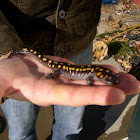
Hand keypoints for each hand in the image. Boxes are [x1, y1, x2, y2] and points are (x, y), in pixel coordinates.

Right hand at [0, 54, 138, 106]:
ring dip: (110, 79)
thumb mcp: (0, 83)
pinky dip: (98, 70)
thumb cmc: (3, 74)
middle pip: (87, 89)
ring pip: (89, 79)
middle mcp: (59, 87)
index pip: (70, 96)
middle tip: (134, 86)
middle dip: (111, 88)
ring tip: (130, 79)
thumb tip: (0, 94)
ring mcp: (64, 78)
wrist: (11, 67)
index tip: (116, 95)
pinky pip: (84, 70)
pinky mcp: (65, 69)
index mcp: (43, 93)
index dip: (92, 96)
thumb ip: (1, 89)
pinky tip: (113, 70)